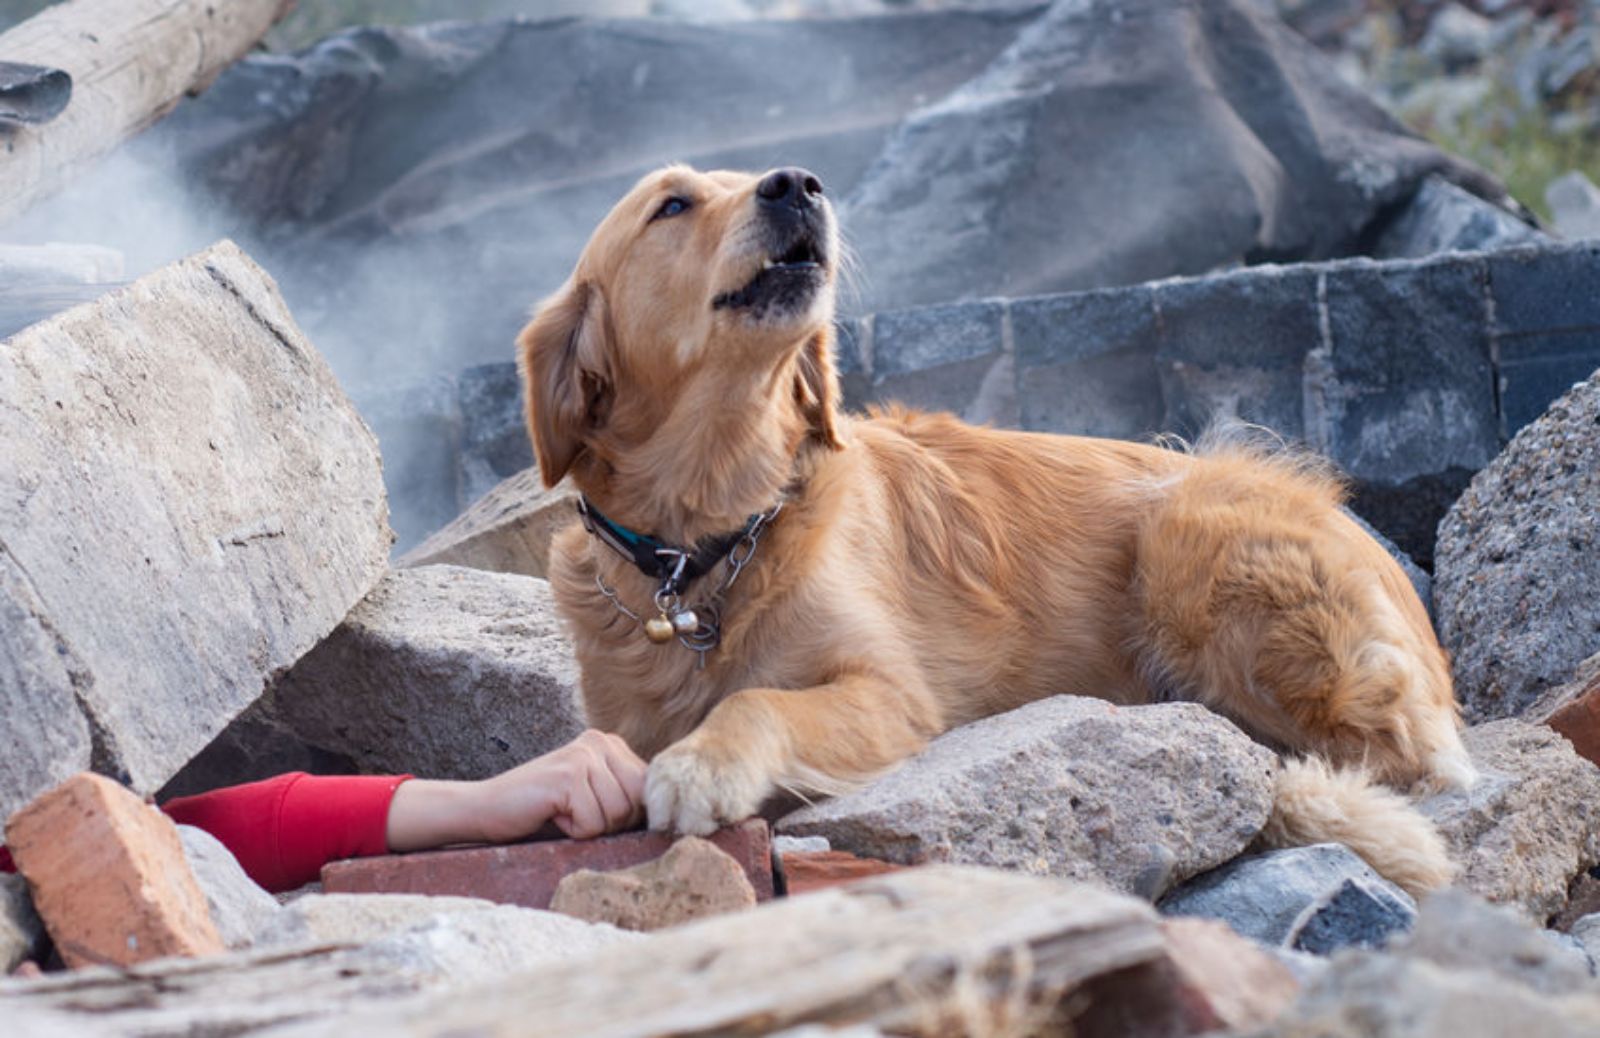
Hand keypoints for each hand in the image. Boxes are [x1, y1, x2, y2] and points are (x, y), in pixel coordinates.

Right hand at [386, 730, 647, 850]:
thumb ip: (626, 795)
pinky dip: (572, 831)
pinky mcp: (568, 775)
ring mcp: (583, 755)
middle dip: (609, 823)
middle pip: (636, 804)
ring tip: (562, 812)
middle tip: (573, 813)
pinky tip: (552, 814)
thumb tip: (670, 814)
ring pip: (616, 816)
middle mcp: (600, 741)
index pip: (649, 790)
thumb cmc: (543, 812)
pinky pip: (592, 823)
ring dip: (588, 828)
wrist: (487, 810)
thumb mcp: (594, 797)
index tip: (594, 813)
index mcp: (611, 744)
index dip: (626, 815)